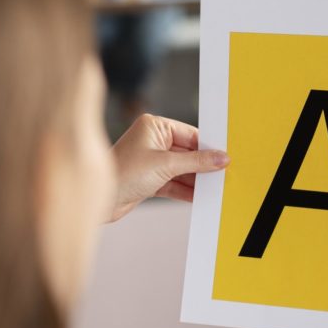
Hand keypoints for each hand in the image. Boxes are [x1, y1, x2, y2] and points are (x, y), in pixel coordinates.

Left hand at [110, 114, 228, 221]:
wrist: (101, 201)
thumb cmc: (124, 173)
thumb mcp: (166, 165)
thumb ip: (196, 162)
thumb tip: (221, 158)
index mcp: (154, 126)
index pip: (190, 134)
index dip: (208, 147)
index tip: (226, 157)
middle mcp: (152, 140)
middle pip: (187, 153)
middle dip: (203, 166)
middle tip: (224, 175)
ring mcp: (151, 161)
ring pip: (182, 170)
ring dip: (196, 180)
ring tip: (215, 189)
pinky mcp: (150, 179)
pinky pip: (174, 183)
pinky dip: (185, 190)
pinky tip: (200, 197)